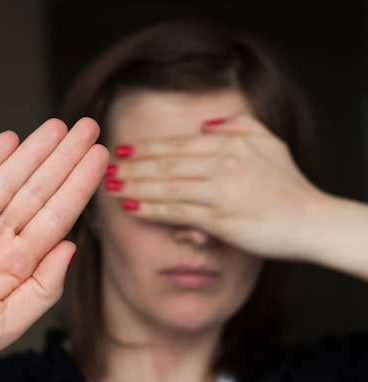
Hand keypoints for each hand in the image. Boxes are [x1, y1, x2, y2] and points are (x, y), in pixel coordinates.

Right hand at [0, 118, 108, 381]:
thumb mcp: (9, 323)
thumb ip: (44, 286)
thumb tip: (72, 247)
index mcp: (18, 263)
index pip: (57, 216)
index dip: (79, 186)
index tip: (100, 158)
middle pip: (37, 191)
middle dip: (64, 159)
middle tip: (89, 128)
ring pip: (5, 181)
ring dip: (31, 153)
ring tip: (57, 127)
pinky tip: (9, 141)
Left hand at [104, 114, 326, 258]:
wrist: (310, 221)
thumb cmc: (287, 183)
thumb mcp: (267, 142)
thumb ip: (236, 126)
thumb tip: (204, 124)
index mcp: (230, 144)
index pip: (177, 144)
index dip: (146, 148)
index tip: (122, 150)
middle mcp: (222, 165)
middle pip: (166, 164)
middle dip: (133, 167)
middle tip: (106, 169)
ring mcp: (220, 193)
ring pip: (167, 187)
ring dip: (136, 187)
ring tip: (112, 187)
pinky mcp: (220, 220)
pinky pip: (177, 212)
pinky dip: (152, 209)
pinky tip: (133, 207)